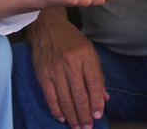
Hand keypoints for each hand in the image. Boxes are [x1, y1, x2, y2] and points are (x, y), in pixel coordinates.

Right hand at [28, 11, 107, 126]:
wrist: (46, 27)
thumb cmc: (71, 40)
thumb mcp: (90, 51)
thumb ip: (97, 75)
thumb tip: (104, 98)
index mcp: (85, 55)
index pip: (94, 84)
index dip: (96, 102)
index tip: (98, 115)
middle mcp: (70, 62)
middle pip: (79, 94)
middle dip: (84, 114)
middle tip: (88, 127)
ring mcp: (55, 69)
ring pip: (65, 98)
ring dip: (72, 116)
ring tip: (77, 126)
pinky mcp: (42, 74)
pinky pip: (50, 96)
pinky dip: (56, 109)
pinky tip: (62, 118)